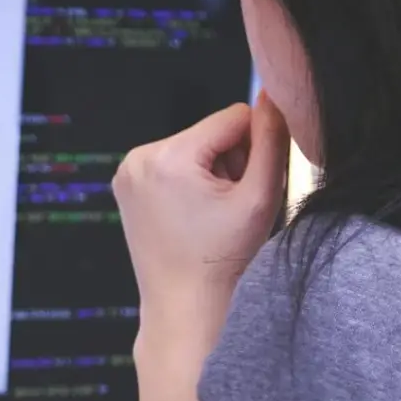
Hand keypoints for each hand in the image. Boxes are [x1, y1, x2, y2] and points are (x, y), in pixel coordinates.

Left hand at [114, 94, 289, 345]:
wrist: (184, 305)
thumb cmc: (223, 259)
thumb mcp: (260, 196)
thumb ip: (272, 140)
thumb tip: (273, 95)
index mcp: (167, 157)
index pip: (234, 117)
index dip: (255, 146)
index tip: (251, 185)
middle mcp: (138, 158)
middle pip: (210, 133)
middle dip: (230, 162)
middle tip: (228, 207)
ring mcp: (127, 173)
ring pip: (194, 148)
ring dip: (212, 172)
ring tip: (211, 214)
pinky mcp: (127, 185)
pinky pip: (173, 164)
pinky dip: (190, 182)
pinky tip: (193, 215)